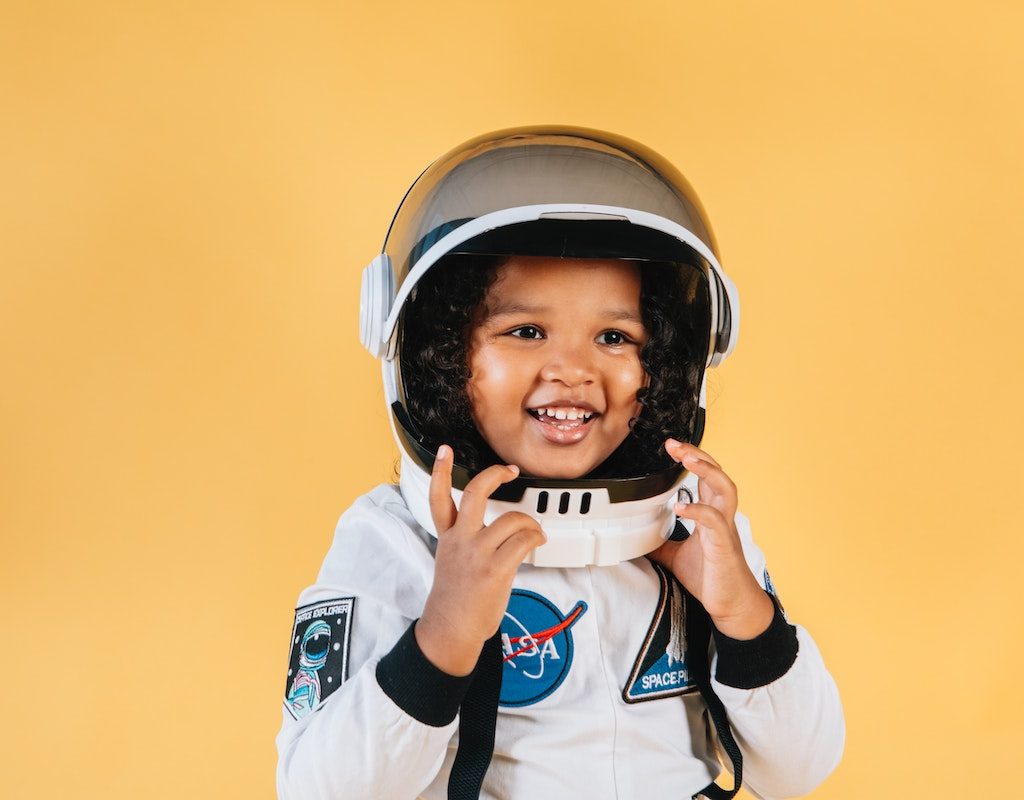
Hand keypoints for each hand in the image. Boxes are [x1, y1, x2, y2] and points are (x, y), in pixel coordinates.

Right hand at [415, 445, 546, 675]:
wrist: (450, 631)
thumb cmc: (455, 601)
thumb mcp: (451, 563)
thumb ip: (468, 542)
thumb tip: (501, 531)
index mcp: (447, 538)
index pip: (439, 498)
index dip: (442, 471)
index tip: (445, 451)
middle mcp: (460, 540)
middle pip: (476, 493)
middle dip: (495, 475)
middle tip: (509, 471)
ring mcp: (477, 554)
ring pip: (512, 519)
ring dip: (530, 523)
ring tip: (535, 532)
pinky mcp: (495, 569)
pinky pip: (524, 541)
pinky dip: (536, 538)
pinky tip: (538, 542)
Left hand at [647, 439, 773, 639]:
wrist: (732, 605)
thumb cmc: (711, 578)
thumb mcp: (677, 557)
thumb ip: (661, 543)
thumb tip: (637, 538)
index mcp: (711, 515)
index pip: (706, 477)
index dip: (692, 459)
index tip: (672, 447)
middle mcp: (721, 517)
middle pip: (717, 474)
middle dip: (698, 454)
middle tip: (674, 444)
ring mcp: (724, 529)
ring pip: (725, 488)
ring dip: (707, 471)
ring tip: (687, 459)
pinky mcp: (724, 546)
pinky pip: (714, 521)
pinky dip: (698, 510)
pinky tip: (681, 507)